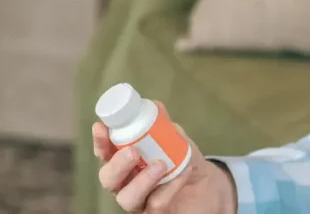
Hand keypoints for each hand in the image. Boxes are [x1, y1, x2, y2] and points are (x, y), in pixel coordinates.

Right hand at [93, 102, 236, 212]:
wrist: (209, 184)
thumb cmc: (184, 161)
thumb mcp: (176, 139)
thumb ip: (165, 126)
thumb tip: (155, 105)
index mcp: (126, 163)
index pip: (105, 153)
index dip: (100, 142)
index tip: (101, 127)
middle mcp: (127, 184)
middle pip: (108, 180)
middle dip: (116, 166)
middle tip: (132, 152)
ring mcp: (141, 202)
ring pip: (128, 198)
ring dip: (142, 180)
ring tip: (160, 165)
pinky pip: (157, 204)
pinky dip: (171, 187)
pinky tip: (183, 173)